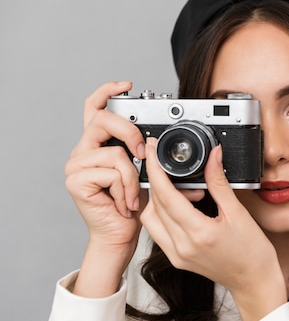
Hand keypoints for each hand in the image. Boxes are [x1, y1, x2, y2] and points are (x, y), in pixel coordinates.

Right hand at [65, 81, 147, 296]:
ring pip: (116, 152)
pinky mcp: (76, 180)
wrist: (121, 235)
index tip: (128, 85)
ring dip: (133, 178)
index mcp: (98, 144)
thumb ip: (152, 156)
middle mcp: (84, 150)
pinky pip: (114, 172)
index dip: (108, 92)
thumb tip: (179, 147)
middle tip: (141, 154)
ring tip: (131, 195)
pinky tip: (123, 203)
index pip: (95, 108)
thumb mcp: (147, 174)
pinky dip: (126, 189)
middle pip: (103, 119)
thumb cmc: (133, 206)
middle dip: (130, 132)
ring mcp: (77, 165)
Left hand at [141, 138, 286, 320]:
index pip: (165, 195)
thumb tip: (213, 157)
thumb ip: (219, 182)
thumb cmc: (252, 253)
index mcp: (199, 233)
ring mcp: (177, 255)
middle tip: (178, 170)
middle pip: (154, 205)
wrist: (254, 281)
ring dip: (160, 199)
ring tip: (186, 192)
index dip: (156, 170)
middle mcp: (182, 247)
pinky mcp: (176, 259)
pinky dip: (164, 214)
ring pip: (151, 219)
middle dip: (160, 181)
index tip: (151, 151)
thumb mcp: (238, 213)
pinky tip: (183, 208)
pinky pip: (159, 231)